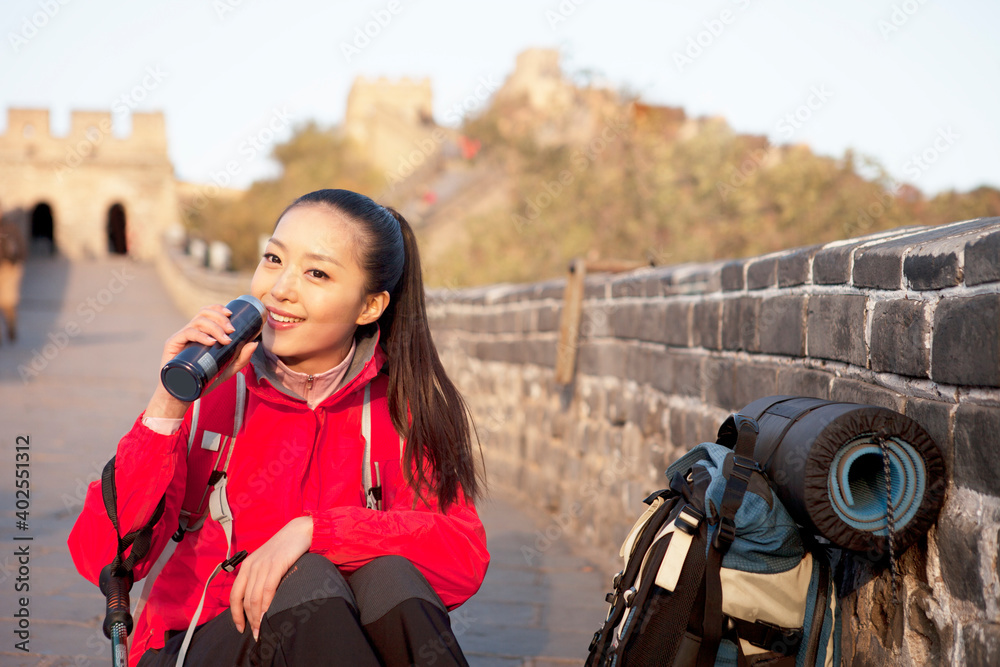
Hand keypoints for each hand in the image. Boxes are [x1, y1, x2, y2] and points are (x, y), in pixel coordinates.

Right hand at [144, 304, 258, 418]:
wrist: (184, 394)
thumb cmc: (204, 380)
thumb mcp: (227, 369)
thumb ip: (241, 358)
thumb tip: (254, 343)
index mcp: (201, 332)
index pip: (208, 312)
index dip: (218, 308)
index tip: (231, 313)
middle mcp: (190, 331)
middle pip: (204, 313)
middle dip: (220, 319)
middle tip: (231, 330)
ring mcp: (181, 337)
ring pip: (197, 321)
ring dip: (215, 327)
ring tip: (225, 339)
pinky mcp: (172, 344)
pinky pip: (187, 333)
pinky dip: (201, 335)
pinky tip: (211, 342)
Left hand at [230, 516, 313, 640]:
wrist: (301, 530)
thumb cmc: (287, 548)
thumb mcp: (268, 561)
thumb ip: (261, 577)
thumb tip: (259, 602)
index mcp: (247, 566)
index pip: (235, 595)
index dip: (235, 614)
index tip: (240, 628)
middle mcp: (252, 566)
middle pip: (245, 600)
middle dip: (249, 620)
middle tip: (257, 634)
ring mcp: (263, 565)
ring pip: (255, 598)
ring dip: (258, 617)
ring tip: (263, 630)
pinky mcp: (276, 564)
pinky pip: (268, 590)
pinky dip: (267, 606)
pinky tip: (269, 616)